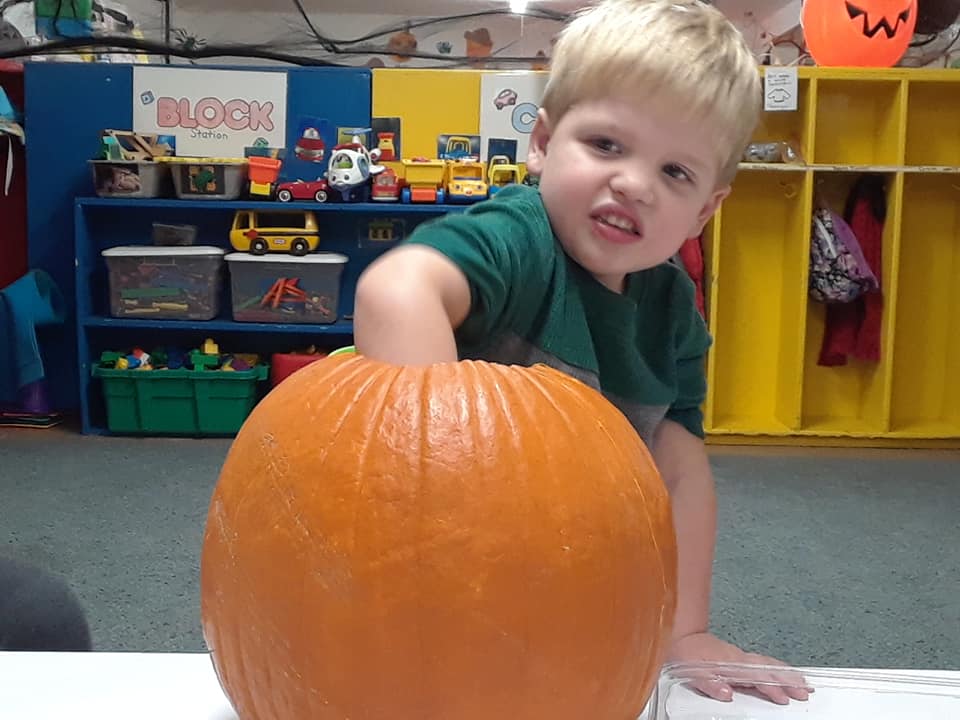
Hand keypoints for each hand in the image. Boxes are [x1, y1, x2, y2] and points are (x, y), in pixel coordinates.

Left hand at [667, 632, 812, 704]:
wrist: (679, 636)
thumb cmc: (686, 653)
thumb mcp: (692, 672)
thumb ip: (710, 683)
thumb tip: (728, 694)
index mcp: (730, 663)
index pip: (756, 676)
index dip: (771, 687)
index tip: (785, 697)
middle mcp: (739, 659)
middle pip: (768, 669)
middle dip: (788, 680)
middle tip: (806, 691)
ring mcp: (740, 657)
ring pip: (768, 665)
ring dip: (786, 674)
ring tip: (803, 684)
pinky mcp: (739, 658)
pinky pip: (763, 663)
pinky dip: (777, 669)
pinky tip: (783, 675)